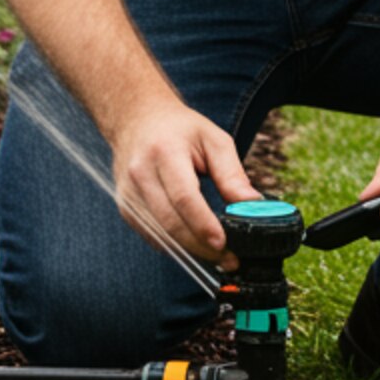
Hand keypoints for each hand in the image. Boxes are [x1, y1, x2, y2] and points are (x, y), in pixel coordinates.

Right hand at [108, 97, 259, 269]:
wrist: (137, 120)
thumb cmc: (180, 129)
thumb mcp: (214, 140)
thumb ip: (232, 174)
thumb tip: (253, 206)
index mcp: (164, 152)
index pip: (183, 196)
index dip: (202, 224)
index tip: (223, 243)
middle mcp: (141, 174)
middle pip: (171, 221)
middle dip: (202, 246)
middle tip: (231, 259)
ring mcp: (129, 194)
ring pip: (161, 234)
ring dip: (191, 251)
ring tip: (220, 258)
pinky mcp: (126, 208)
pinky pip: (153, 236)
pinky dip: (176, 244)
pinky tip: (196, 245)